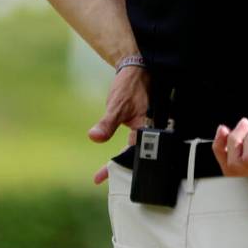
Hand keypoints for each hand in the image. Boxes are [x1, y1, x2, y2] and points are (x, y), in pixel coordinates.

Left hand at [88, 65, 148, 184]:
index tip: (100, 178)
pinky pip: (139, 141)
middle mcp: (152, 128)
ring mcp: (151, 126)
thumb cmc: (129, 87)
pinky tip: (119, 155)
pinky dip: (128, 150)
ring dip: (125, 160)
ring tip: (110, 170)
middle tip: (103, 177)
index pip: (132, 153)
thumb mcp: (115, 105)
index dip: (116, 166)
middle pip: (139, 155)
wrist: (138, 70)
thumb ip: (107, 123)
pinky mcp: (148, 123)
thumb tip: (94, 137)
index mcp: (148, 126)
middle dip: (122, 168)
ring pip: (139, 149)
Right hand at [212, 93, 247, 177]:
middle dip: (221, 148)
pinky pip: (247, 157)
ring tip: (246, 124)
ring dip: (235, 140)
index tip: (223, 130)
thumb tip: (242, 133)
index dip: (224, 148)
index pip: (236, 165)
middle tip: (224, 129)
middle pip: (230, 170)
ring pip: (234, 166)